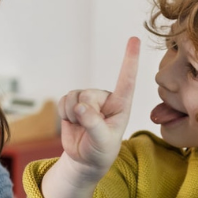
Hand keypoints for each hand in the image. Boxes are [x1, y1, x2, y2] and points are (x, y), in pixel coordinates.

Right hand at [57, 37, 140, 179]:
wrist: (85, 158)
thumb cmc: (101, 150)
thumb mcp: (102, 141)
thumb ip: (93, 124)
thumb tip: (80, 107)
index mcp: (121, 105)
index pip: (126, 80)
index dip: (130, 59)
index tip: (134, 39)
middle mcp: (105, 97)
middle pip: (88, 95)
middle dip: (83, 114)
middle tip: (89, 129)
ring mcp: (89, 98)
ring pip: (74, 96)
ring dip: (73, 115)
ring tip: (82, 126)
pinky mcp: (74, 101)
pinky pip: (63, 100)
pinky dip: (64, 114)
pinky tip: (72, 122)